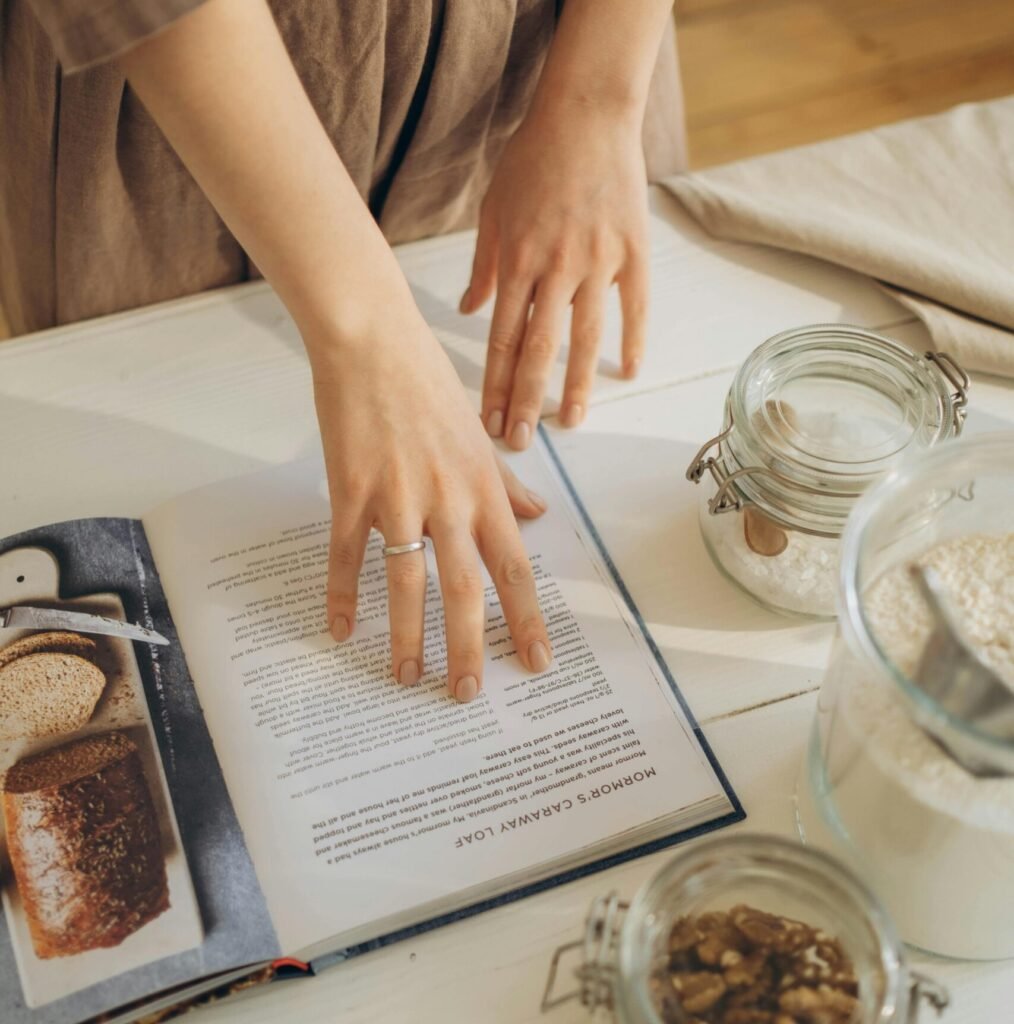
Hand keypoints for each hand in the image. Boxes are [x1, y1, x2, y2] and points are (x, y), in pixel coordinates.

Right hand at [309, 312, 552, 701]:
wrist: (373, 342)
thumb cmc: (429, 383)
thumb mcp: (479, 434)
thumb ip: (506, 481)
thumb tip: (537, 511)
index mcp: (483, 489)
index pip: (514, 566)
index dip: (527, 618)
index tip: (536, 662)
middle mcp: (447, 500)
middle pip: (464, 587)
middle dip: (468, 646)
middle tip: (466, 694)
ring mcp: (397, 498)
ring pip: (406, 582)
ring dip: (406, 635)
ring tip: (406, 677)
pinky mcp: (350, 491)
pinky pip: (347, 554)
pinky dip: (341, 595)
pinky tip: (339, 630)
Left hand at [460, 100, 649, 448]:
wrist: (585, 115)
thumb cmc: (532, 161)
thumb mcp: (494, 212)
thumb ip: (484, 268)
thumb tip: (469, 311)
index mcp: (518, 261)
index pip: (502, 340)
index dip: (496, 386)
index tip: (491, 422)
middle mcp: (556, 268)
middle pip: (538, 349)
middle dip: (527, 401)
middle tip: (522, 441)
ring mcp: (598, 261)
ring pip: (585, 337)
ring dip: (577, 384)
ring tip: (573, 423)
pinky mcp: (633, 251)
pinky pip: (635, 306)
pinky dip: (633, 340)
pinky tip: (628, 372)